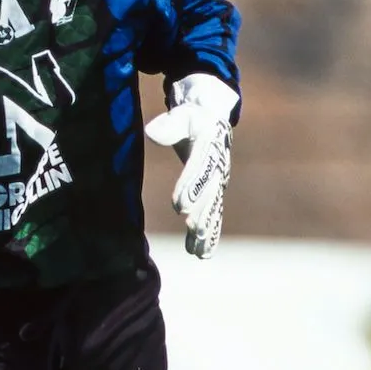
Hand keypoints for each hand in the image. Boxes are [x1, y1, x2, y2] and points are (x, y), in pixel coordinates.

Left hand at [144, 74, 238, 258]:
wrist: (212, 121)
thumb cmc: (192, 118)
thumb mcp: (181, 116)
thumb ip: (168, 125)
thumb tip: (152, 132)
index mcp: (209, 147)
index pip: (199, 169)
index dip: (190, 187)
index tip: (179, 204)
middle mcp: (217, 169)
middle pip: (209, 193)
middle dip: (200, 211)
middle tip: (192, 227)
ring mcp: (218, 183)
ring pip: (213, 209)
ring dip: (206, 229)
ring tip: (197, 249)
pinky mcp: (215, 193)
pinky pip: (214, 215)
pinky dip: (211, 234)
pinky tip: (202, 254)